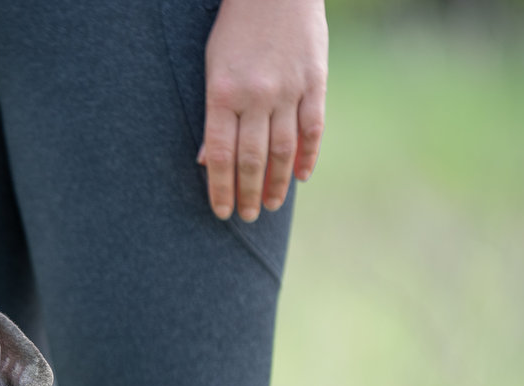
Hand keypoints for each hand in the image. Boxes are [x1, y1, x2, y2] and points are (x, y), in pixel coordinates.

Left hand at [197, 0, 327, 221]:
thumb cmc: (236, 29)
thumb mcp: (212, 67)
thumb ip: (214, 115)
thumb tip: (208, 161)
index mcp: (222, 93)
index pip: (221, 155)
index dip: (220, 188)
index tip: (221, 212)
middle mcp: (256, 95)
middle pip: (252, 158)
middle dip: (247, 193)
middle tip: (246, 216)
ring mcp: (288, 89)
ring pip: (283, 149)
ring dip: (277, 182)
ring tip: (270, 205)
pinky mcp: (315, 80)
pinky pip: (313, 127)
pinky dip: (308, 155)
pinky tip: (301, 177)